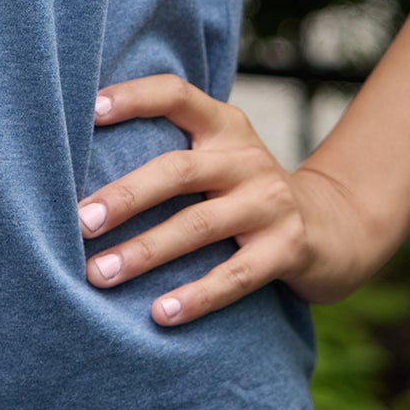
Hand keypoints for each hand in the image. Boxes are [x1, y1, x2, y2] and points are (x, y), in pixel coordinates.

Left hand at [76, 73, 384, 325]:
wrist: (332, 227)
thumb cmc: (245, 193)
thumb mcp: (218, 158)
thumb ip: (171, 153)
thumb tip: (76, 164)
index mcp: (223, 126)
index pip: (176, 95)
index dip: (134, 97)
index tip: (88, 110)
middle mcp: (246, 157)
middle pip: (177, 170)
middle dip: (124, 196)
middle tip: (79, 221)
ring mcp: (269, 202)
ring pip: (198, 226)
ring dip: (144, 251)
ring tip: (99, 274)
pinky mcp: (287, 248)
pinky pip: (234, 275)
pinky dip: (195, 295)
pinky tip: (159, 313)